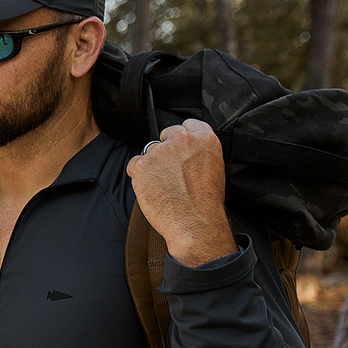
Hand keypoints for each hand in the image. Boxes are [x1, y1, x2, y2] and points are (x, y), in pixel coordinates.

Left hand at [126, 119, 237, 266]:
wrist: (194, 223)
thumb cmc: (206, 201)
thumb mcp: (214, 166)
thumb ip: (199, 151)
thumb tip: (186, 150)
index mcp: (204, 138)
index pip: (187, 124)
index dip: (181, 138)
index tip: (179, 150)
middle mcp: (181, 139)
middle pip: (165, 135)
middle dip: (165, 150)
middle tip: (171, 172)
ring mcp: (160, 151)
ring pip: (149, 152)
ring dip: (152, 165)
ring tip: (164, 186)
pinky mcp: (142, 164)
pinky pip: (134, 165)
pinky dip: (139, 176)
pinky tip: (152, 189)